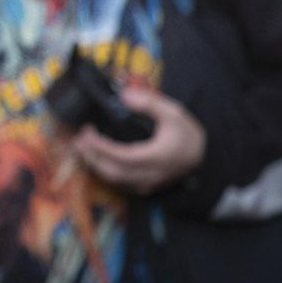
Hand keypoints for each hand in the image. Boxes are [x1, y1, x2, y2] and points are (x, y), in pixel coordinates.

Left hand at [73, 85, 205, 194]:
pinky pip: (119, 183)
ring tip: (81, 146)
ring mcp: (146, 184)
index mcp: (155, 158)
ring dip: (94, 164)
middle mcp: (149, 175)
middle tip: (77, 139)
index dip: (100, 146)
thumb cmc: (187, 135)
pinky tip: (95, 158)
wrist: (204, 158)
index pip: (121, 156)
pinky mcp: (144, 187)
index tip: (87, 132)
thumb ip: (149, 103)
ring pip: (114, 180)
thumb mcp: (174, 113)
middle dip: (91, 156)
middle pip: (112, 171)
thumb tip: (124, 95)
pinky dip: (104, 171)